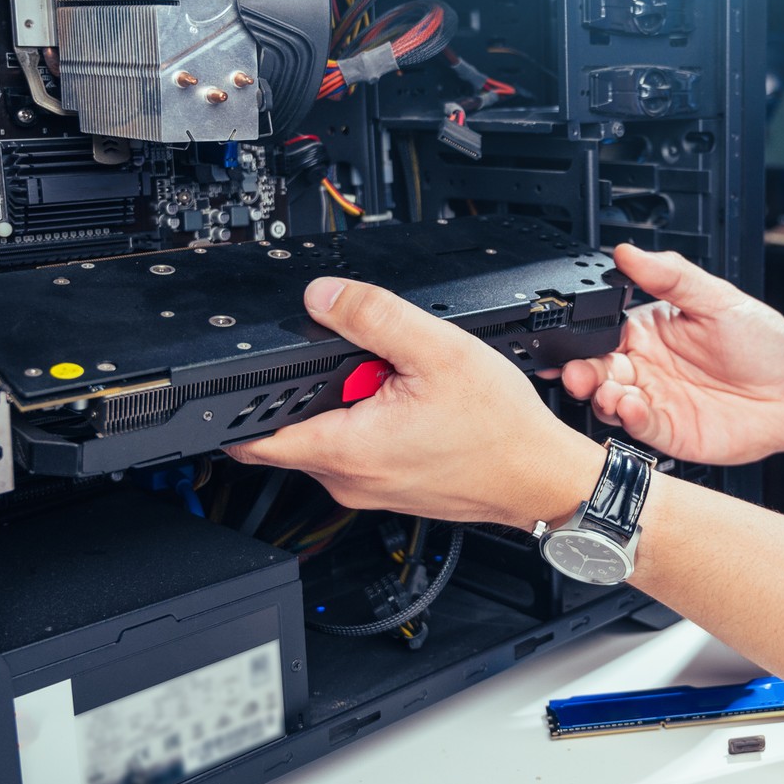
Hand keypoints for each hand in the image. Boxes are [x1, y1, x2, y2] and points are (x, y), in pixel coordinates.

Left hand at [228, 278, 603, 526]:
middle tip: (369, 365)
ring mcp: (368, 488)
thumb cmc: (500, 430)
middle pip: (294, 426)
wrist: (541, 475)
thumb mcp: (437, 350)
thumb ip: (374, 316)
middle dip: (317, 388)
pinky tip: (415, 406)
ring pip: (330, 434)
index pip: (251, 438)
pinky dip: (373, 420)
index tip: (251, 378)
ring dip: (350, 402)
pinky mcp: (389, 487)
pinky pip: (360, 447)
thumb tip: (323, 295)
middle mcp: (348, 478)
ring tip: (401, 385)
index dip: (241, 403)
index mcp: (345, 448)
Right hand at [560, 244, 783, 465]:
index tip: (565, 338)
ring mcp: (656, 401)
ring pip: (611, 401)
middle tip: (576, 373)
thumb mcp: (718, 298)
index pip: (602, 332)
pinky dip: (630, 419)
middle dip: (580, 373)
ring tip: (608, 392)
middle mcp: (646, 367)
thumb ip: (671, 276)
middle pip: (598, 370)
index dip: (580, 337)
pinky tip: (631, 407)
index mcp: (649, 330)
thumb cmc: (764, 343)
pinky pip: (640, 428)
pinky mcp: (670, 432)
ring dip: (601, 398)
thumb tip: (629, 252)